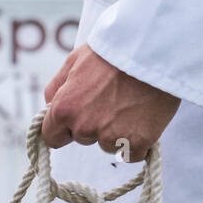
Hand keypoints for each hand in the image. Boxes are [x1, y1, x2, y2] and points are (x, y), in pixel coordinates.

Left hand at [41, 43, 180, 161]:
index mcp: (64, 109)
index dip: (63, 129)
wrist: (154, 48)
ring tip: (130, 103)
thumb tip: (48, 109)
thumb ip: (55, 89)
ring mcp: (111, 137)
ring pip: (108, 145)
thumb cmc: (113, 52)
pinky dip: (138, 141)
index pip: (52, 138)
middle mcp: (84, 127)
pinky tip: (144, 118)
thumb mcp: (73, 61)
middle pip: (83, 139)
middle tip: (112, 99)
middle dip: (93, 124)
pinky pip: (132, 153)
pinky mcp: (137, 143)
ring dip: (116, 132)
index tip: (74, 121)